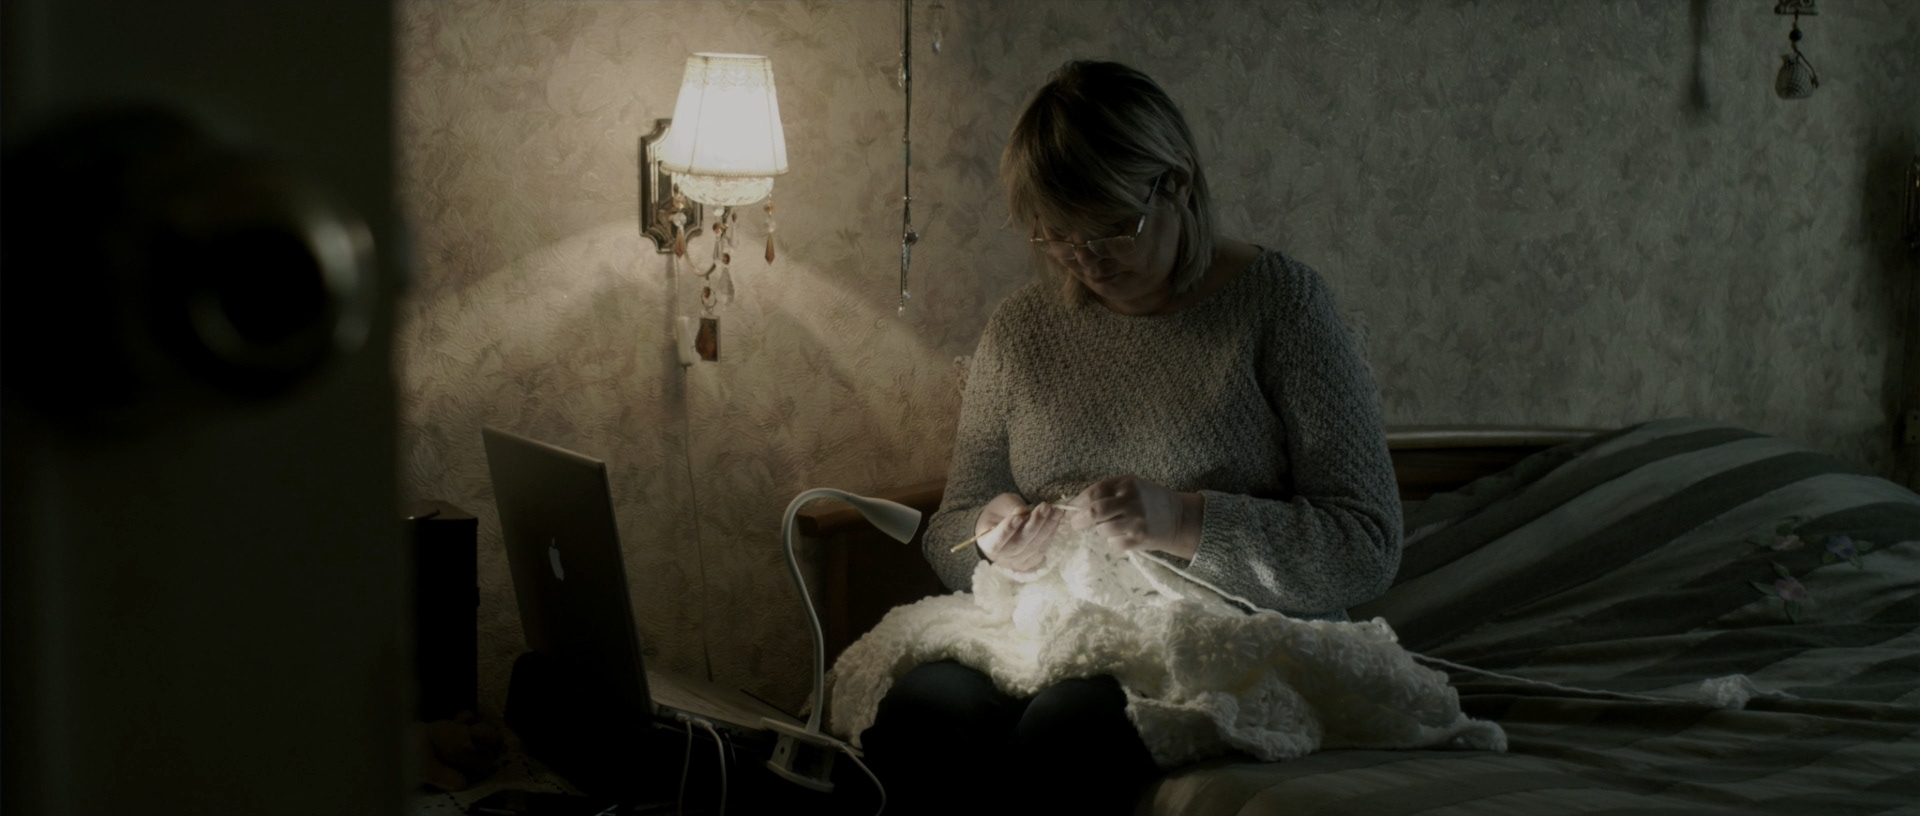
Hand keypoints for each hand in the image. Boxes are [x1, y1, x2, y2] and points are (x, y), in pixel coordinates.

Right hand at [974, 492, 1065, 571]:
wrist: (1001, 525)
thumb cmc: (998, 513)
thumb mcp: (1001, 504)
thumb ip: (1011, 508)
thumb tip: (1024, 513)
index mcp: (986, 543)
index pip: (995, 542)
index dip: (1006, 531)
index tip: (1017, 517)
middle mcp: (1000, 557)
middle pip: (1019, 544)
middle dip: (1034, 524)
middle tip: (1045, 507)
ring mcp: (1016, 563)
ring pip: (1033, 547)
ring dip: (1047, 528)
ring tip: (1056, 511)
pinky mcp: (1030, 562)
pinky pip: (1042, 549)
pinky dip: (1051, 534)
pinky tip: (1056, 520)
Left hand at [1069, 475, 1202, 558]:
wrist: (1178, 517)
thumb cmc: (1147, 501)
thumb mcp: (1130, 487)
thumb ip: (1106, 492)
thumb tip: (1073, 505)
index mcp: (1127, 483)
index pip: (1094, 492)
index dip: (1078, 502)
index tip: (1072, 510)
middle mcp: (1133, 500)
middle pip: (1095, 511)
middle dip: (1079, 520)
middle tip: (1076, 524)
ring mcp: (1137, 520)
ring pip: (1103, 529)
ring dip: (1101, 531)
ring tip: (1112, 527)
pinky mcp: (1141, 538)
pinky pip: (1114, 543)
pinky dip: (1113, 542)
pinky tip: (1123, 536)